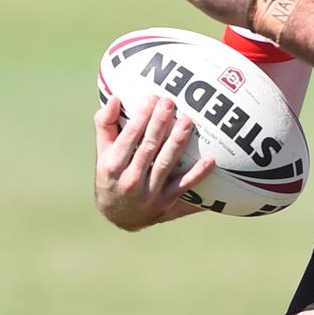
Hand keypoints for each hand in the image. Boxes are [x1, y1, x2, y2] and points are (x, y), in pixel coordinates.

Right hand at [94, 94, 214, 231]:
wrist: (118, 216)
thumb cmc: (112, 176)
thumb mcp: (103, 153)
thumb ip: (106, 125)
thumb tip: (113, 98)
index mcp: (111, 166)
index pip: (128, 137)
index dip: (141, 117)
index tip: (152, 98)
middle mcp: (130, 180)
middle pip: (148, 147)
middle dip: (159, 123)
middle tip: (170, 103)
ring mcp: (149, 193)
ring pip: (165, 163)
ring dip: (177, 142)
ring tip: (187, 122)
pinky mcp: (165, 203)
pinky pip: (183, 186)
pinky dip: (197, 174)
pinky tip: (210, 160)